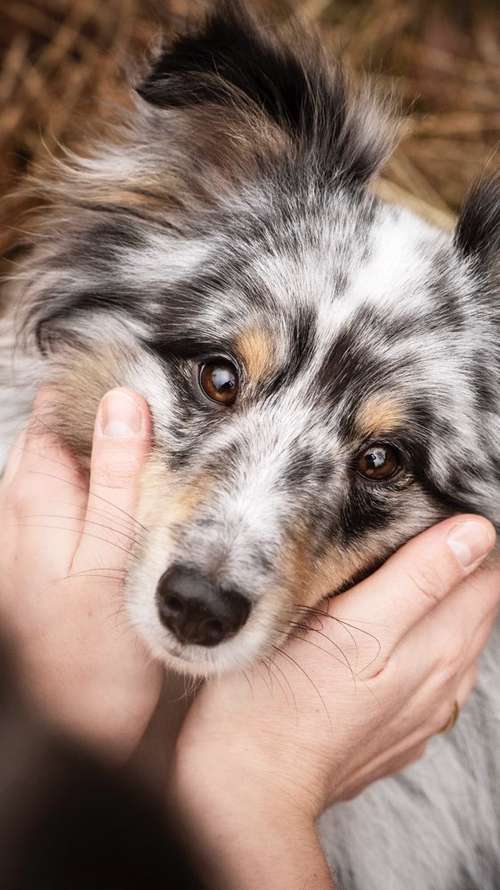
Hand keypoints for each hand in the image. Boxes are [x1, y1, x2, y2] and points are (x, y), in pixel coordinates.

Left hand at [0, 388, 161, 759]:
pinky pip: (77, 508)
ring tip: (161, 443)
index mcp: (34, 500)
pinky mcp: (53, 566)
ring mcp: (36, 540)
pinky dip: (107, 491)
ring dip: (109, 453)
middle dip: (105, 415)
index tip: (143, 367)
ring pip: (71, 473)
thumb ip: (115, 479)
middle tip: (166, 403)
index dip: (94, 385)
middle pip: (62, 438)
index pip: (55, 413)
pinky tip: (140, 500)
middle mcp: (24, 513)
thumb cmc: (88, 660)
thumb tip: (127, 403)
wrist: (72, 737)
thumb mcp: (109, 560)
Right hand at [175, 517, 497, 888]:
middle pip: (475, 607)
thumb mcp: (350, 628)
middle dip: (457, 566)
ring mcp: (419, 714)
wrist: (247, 792)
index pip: (485, 576)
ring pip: (452, 642)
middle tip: (411, 530)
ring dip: (439, 604)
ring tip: (398, 573)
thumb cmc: (281, 703)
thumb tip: (475, 535)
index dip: (466, 537)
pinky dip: (421, 643)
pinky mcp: (393, 732)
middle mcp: (442, 684)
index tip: (431, 510)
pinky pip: (429, 676)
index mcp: (437, 648)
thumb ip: (417, 580)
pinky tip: (385, 636)